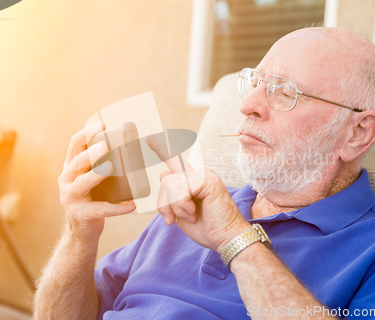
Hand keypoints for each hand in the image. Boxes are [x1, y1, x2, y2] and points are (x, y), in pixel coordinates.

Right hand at [58, 122, 135, 243]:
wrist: (82, 230)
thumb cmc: (93, 198)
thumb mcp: (92, 178)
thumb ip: (103, 163)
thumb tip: (133, 145)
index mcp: (71, 167)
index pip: (74, 145)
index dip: (87, 133)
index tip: (103, 125)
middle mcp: (66, 180)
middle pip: (76, 163)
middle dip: (90, 153)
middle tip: (105, 145)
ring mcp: (70, 197)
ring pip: (82, 183)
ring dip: (96, 174)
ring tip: (110, 167)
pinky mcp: (80, 214)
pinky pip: (100, 209)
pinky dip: (117, 208)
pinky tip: (131, 205)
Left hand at [146, 132, 250, 252]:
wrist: (226, 238)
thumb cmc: (207, 228)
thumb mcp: (181, 212)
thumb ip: (172, 195)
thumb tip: (163, 175)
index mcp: (193, 181)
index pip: (174, 161)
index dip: (160, 147)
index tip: (148, 134)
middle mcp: (198, 174)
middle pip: (165, 179)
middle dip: (164, 203)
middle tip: (173, 219)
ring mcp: (204, 175)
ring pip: (169, 184)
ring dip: (175, 206)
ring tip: (191, 215)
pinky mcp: (207, 180)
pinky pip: (180, 189)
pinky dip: (182, 205)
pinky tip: (194, 212)